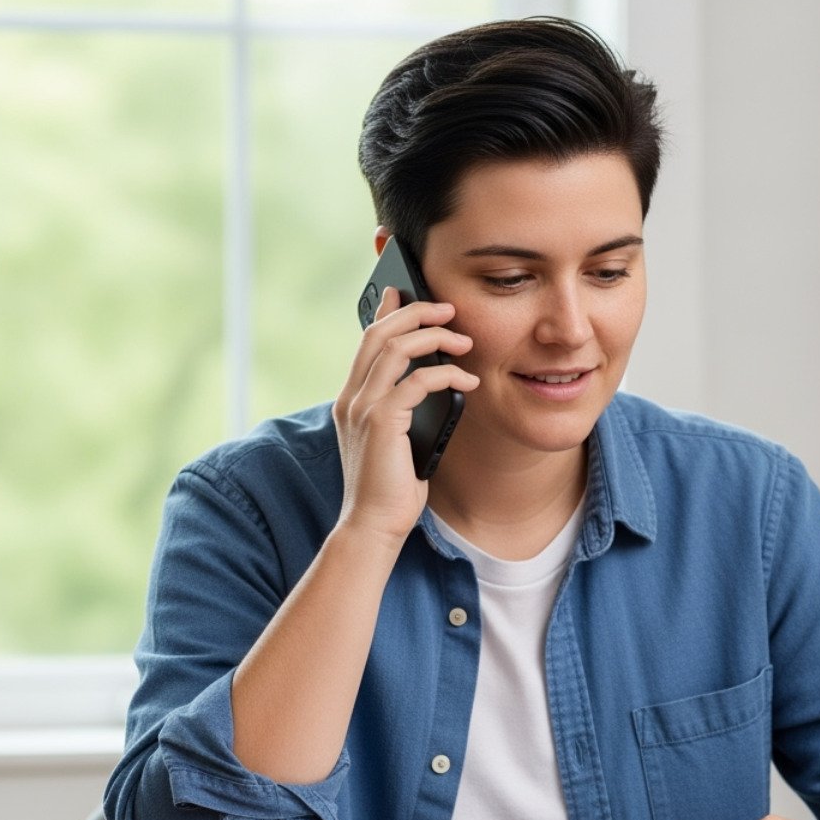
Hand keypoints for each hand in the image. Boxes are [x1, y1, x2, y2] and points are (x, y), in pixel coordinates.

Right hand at [332, 286, 477, 543]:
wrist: (373, 526)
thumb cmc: (389, 490)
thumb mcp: (395, 441)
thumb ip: (401, 411)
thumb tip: (432, 384)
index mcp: (351, 400)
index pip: (366, 342)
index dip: (385, 312)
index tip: (404, 293)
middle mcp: (351, 398)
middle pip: (379, 334)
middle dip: (415, 313)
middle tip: (448, 308)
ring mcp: (363, 408)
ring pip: (396, 349)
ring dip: (434, 337)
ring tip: (464, 340)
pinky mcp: (382, 422)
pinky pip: (416, 381)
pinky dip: (447, 374)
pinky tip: (467, 380)